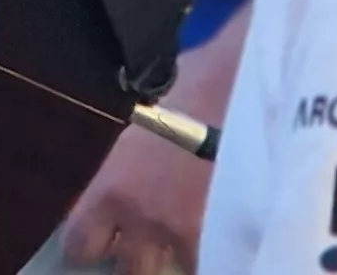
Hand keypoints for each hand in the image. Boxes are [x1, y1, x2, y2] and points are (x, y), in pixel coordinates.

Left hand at [58, 15, 241, 274]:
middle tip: (151, 245)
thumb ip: (140, 154)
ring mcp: (191, 236)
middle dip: (139, 259)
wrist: (256, 85)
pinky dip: (222, 251)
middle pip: (129, 270)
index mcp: (114, 187)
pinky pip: (219, 259)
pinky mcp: (233, 238)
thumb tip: (143, 153)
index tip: (99, 243)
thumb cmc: (204, 82)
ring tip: (194, 236)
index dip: (90, 245)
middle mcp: (144, 221)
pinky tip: (229, 236)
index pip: (80, 243)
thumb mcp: (154, 118)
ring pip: (176, 271)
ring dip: (181, 256)